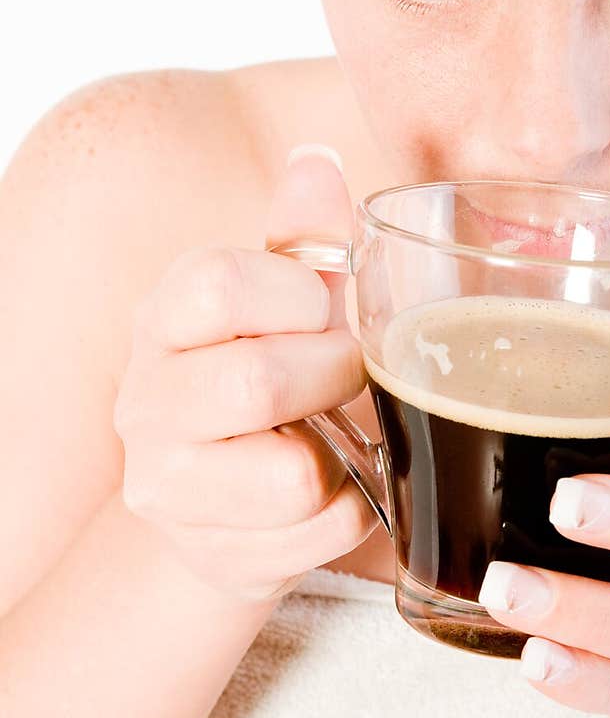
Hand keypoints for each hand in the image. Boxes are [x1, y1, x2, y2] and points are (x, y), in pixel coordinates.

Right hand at [113, 148, 376, 602]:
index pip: (217, 284)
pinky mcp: (212, 554)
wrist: (225, 503)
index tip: (321, 310)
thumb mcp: (280, 303)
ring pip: (293, 476)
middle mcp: (147, 401)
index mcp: (164, 318)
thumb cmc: (267, 379)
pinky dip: (354, 510)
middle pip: (258, 383)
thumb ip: (304, 238)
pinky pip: (320, 533)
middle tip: (348, 376)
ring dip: (347, 454)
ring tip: (337, 436)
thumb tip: (317, 163)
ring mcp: (169, 486)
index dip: (297, 295)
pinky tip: (335, 488)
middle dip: (334, 377)